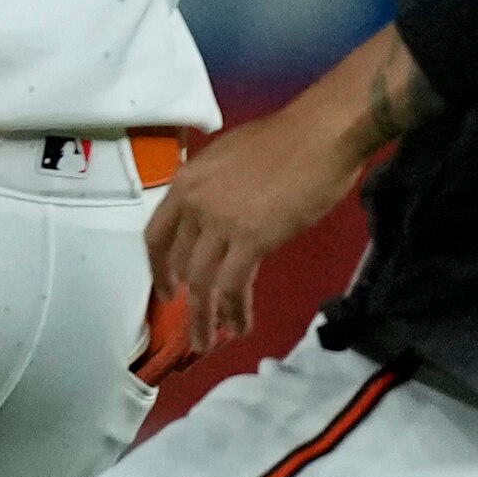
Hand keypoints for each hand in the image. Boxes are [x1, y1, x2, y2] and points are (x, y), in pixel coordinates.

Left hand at [140, 28, 432, 367]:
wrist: (321, 134)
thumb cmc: (287, 140)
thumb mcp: (229, 158)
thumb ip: (213, 188)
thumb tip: (215, 211)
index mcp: (186, 182)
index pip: (156, 235)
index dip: (158, 267)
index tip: (165, 289)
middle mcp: (194, 204)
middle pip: (179, 263)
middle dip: (185, 299)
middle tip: (194, 323)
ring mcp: (220, 223)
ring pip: (201, 282)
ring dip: (204, 317)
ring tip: (207, 342)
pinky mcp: (250, 240)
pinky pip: (233, 286)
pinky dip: (234, 311)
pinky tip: (240, 327)